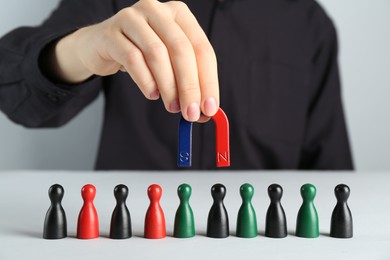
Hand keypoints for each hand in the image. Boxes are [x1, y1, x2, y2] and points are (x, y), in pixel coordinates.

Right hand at [52, 0, 218, 121]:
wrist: (101, 46)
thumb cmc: (142, 54)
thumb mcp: (169, 62)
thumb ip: (189, 82)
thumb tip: (206, 111)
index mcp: (179, 14)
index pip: (202, 48)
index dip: (208, 81)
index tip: (210, 108)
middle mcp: (157, 10)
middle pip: (181, 49)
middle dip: (189, 86)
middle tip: (192, 113)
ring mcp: (132, 18)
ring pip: (157, 54)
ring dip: (168, 87)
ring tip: (172, 106)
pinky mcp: (111, 33)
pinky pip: (132, 59)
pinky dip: (146, 81)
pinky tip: (152, 94)